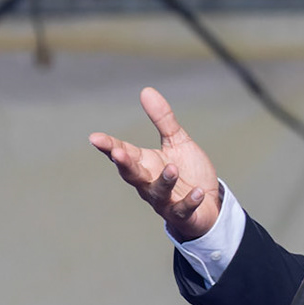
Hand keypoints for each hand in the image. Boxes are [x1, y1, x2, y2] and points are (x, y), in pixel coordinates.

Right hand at [88, 86, 223, 241]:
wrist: (208, 204)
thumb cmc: (187, 171)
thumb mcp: (177, 141)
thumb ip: (162, 120)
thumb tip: (146, 90)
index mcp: (145, 164)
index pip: (123, 153)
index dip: (109, 146)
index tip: (95, 138)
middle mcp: (149, 183)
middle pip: (133, 174)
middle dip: (125, 165)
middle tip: (118, 152)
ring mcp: (165, 200)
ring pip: (158, 192)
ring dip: (164, 181)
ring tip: (172, 168)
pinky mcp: (183, 213)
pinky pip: (183, 209)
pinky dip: (189, 201)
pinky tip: (198, 192)